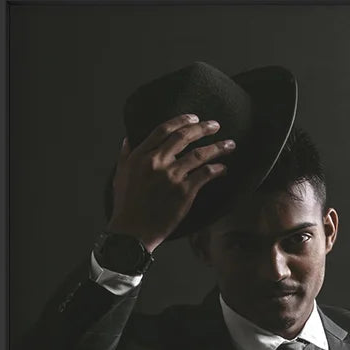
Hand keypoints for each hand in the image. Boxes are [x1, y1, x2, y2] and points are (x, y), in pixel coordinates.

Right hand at [107, 114, 235, 251]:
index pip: (163, 130)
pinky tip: (223, 169)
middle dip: (203, 128)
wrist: (132, 232)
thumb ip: (126, 154)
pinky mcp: (184, 192)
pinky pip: (204, 175)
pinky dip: (216, 169)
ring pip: (199, 155)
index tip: (194, 118)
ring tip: (230, 144)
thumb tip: (129, 138)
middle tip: (215, 125)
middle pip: (184, 137)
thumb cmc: (125, 206)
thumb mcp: (120, 175)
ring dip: (217, 147)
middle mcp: (156, 162)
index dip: (181, 121)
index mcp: (141, 156)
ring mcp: (171, 176)